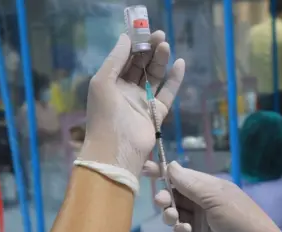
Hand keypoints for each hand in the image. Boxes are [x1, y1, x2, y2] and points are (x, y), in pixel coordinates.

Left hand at [79, 32, 184, 176]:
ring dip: (160, 60)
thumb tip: (126, 37)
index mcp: (110, 83)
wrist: (117, 149)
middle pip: (140, 65)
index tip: (144, 32)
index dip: (134, 45)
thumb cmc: (105, 115)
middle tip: (160, 35)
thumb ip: (115, 59)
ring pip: (154, 76)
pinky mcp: (157, 112)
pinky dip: (174, 79)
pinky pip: (167, 93)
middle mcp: (126, 91)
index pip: (124, 59)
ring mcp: (142, 102)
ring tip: (166, 45)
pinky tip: (179, 64)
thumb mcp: (102, 82)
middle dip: (149, 49)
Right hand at [143, 161, 281, 231]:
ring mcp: (197, 221)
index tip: (146, 168)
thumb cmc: (238, 216)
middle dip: (165, 196)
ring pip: (173, 213)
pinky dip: (178, 230)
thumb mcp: (215, 196)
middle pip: (173, 195)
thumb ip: (190, 182)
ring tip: (174, 217)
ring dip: (169, 214)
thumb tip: (171, 165)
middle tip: (162, 201)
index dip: (164, 172)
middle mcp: (200, 202)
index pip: (180, 176)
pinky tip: (185, 231)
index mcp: (206, 187)